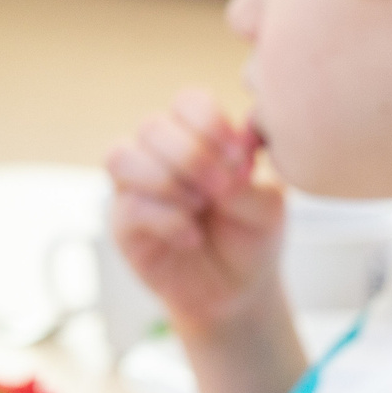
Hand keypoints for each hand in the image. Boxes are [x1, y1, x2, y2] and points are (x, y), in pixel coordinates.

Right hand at [104, 91, 286, 339]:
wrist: (239, 289)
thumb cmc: (252, 237)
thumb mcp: (268, 208)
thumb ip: (249, 182)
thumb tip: (229, 162)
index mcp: (198, 139)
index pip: (188, 103)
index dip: (209, 123)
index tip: (240, 157)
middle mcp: (160, 155)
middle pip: (152, 126)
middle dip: (191, 155)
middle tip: (222, 188)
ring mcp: (135, 186)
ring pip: (123, 156)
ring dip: (168, 181)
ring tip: (201, 207)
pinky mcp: (123, 222)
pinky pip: (130, 205)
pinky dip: (167, 220)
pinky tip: (192, 238)